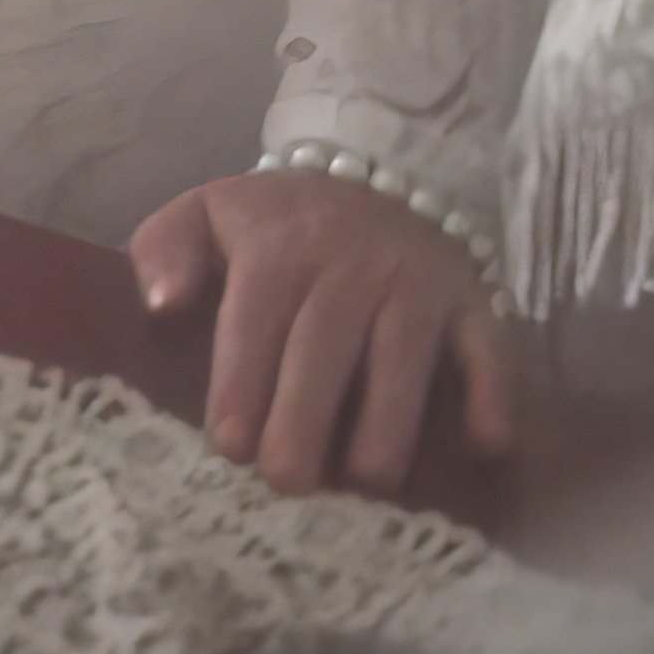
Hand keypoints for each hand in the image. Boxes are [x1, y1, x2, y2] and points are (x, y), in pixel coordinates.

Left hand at [128, 167, 513, 496]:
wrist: (378, 170)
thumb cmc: (279, 222)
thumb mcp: (208, 214)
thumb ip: (166, 251)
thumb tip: (160, 306)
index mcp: (279, 242)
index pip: (257, 314)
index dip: (242, 380)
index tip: (230, 444)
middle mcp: (351, 258)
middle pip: (327, 341)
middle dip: (305, 415)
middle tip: (288, 483)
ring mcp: (417, 279)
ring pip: (405, 350)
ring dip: (389, 417)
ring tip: (368, 481)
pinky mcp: (472, 300)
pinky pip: (488, 345)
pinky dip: (493, 393)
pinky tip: (488, 445)